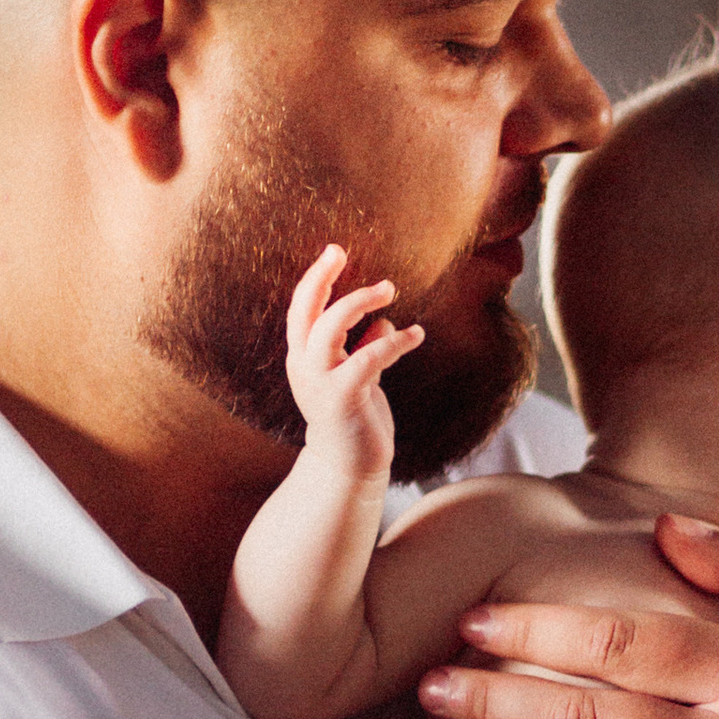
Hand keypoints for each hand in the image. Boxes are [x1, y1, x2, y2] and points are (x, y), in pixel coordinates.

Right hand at [286, 243, 423, 480]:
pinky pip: (368, 356)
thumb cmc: (354, 417)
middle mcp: (304, 367)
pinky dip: (395, 340)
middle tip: (342, 252)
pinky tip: (418, 334)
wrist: (349, 467)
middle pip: (306, 311)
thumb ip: (362, 347)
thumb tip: (383, 321)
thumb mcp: (356, 377)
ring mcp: (320, 382)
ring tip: (389, 289)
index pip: (300, 309)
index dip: (315, 278)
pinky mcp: (343, 397)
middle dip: (323, 278)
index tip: (333, 251)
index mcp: (303, 358)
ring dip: (359, 302)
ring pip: (330, 327)